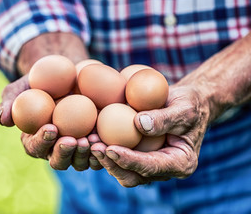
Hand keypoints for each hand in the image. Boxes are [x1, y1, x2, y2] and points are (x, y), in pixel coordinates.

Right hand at [0, 74, 101, 170]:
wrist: (68, 76)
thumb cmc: (40, 83)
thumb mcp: (21, 87)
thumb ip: (10, 101)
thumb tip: (3, 120)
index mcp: (35, 140)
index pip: (35, 146)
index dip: (42, 140)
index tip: (51, 127)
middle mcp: (54, 150)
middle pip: (58, 162)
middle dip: (65, 153)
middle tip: (73, 140)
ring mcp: (76, 150)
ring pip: (79, 162)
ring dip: (85, 154)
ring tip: (92, 140)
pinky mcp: (94, 145)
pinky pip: (99, 155)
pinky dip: (103, 150)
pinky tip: (107, 140)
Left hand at [91, 84, 210, 186]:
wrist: (189, 104)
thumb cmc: (190, 103)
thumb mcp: (184, 107)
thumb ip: (165, 118)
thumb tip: (138, 124)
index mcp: (181, 163)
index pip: (152, 167)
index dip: (130, 160)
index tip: (110, 149)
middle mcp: (164, 169)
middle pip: (133, 176)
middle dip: (112, 164)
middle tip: (94, 146)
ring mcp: (151, 165)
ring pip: (123, 171)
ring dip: (105, 159)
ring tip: (90, 141)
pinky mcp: (139, 156)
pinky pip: (120, 159)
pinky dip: (107, 151)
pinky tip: (94, 137)